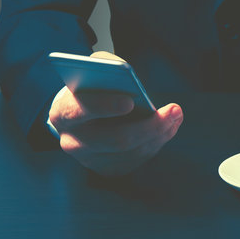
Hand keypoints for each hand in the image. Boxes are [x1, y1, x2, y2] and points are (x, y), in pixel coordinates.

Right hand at [49, 51, 182, 175]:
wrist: (81, 115)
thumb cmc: (91, 87)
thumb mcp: (93, 71)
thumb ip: (107, 68)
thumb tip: (128, 76)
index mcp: (62, 113)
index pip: (80, 111)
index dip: (104, 106)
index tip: (129, 101)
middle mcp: (72, 142)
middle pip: (115, 140)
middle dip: (150, 125)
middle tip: (175, 109)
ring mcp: (90, 160)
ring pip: (132, 151)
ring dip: (160, 133)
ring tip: (176, 115)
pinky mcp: (108, 169)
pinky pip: (138, 159)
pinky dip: (157, 142)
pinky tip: (169, 127)